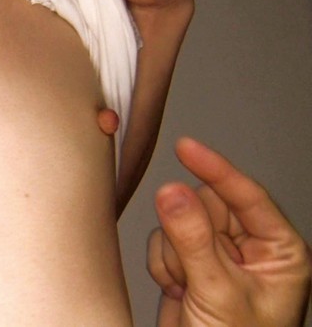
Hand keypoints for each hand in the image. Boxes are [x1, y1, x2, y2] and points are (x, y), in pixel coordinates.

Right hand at [147, 138, 310, 326]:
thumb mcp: (217, 292)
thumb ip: (193, 239)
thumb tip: (172, 192)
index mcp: (278, 251)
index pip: (247, 196)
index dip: (216, 170)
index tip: (187, 148)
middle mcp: (249, 248)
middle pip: (205, 205)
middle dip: (189, 234)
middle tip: (192, 270)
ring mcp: (217, 255)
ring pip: (179, 221)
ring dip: (174, 254)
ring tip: (188, 289)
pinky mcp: (190, 264)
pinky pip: (163, 241)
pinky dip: (162, 264)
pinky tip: (177, 291)